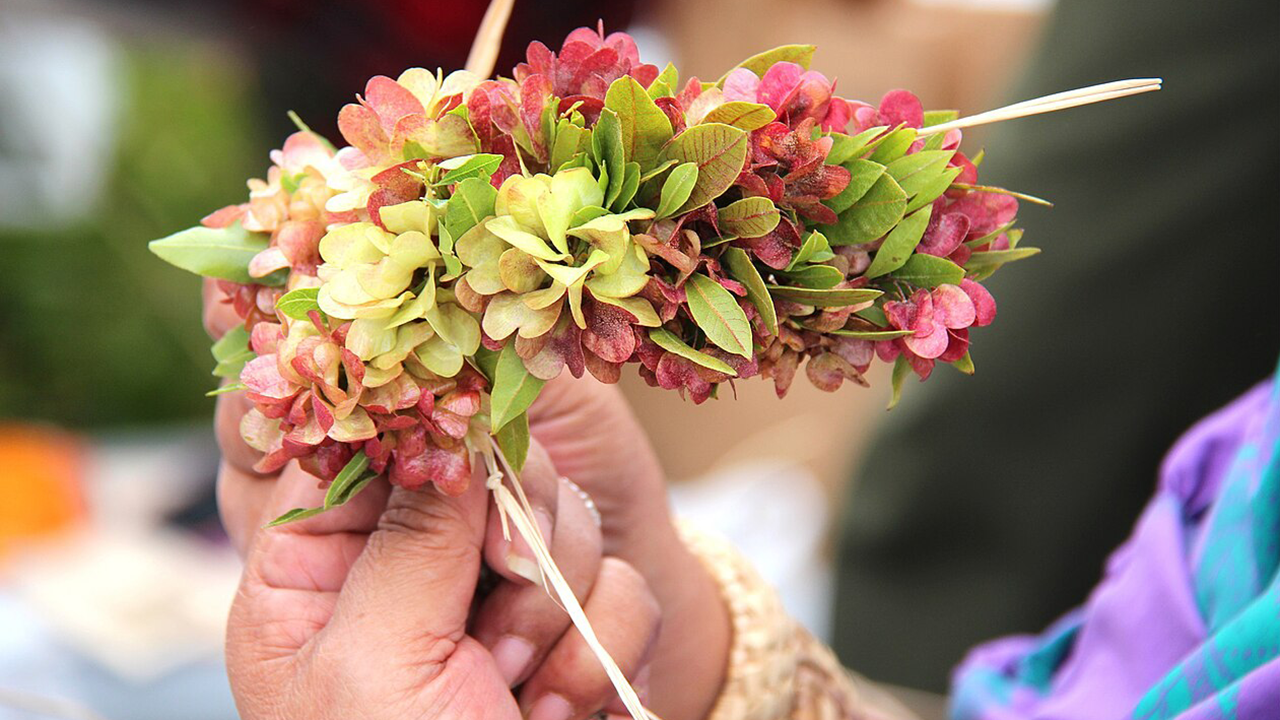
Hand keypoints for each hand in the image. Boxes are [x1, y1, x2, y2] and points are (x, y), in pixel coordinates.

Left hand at [208, 280, 730, 718]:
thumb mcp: (372, 664)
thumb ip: (408, 531)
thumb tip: (447, 416)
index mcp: (314, 571)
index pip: (347, 438)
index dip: (396, 395)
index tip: (446, 364)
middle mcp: (407, 566)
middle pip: (477, 461)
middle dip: (504, 538)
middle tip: (493, 618)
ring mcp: (495, 593)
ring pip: (564, 516)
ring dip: (554, 612)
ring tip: (514, 693)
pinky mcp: (571, 623)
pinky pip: (623, 579)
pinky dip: (603, 650)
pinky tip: (554, 711)